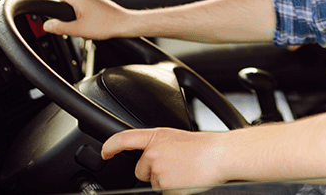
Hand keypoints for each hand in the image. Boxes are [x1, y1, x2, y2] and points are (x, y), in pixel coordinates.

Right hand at [43, 0, 131, 39]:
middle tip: (74, 28)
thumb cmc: (106, 24)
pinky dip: (84, 16)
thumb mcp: (78, 29)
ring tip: (85, 28)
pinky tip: (91, 26)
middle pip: (65, 3)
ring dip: (76, 18)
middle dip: (66, 17)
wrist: (124, 24)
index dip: (53, 11)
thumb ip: (59, 27)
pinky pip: (83, 7)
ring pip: (75, 7)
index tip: (54, 21)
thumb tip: (47, 25)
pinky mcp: (96, 0)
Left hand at [102, 128, 227, 193]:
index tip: (104, 153)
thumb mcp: (177, 139)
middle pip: (140, 170)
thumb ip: (160, 146)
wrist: (220, 155)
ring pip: (153, 183)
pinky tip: (185, 181)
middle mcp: (153, 152)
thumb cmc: (204, 148)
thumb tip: (151, 160)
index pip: (124, 139)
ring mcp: (158, 170)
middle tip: (175, 166)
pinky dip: (173, 190)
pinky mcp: (164, 186)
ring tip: (184, 172)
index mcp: (156, 136)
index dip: (110, 146)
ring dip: (166, 181)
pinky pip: (163, 193)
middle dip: (152, 172)